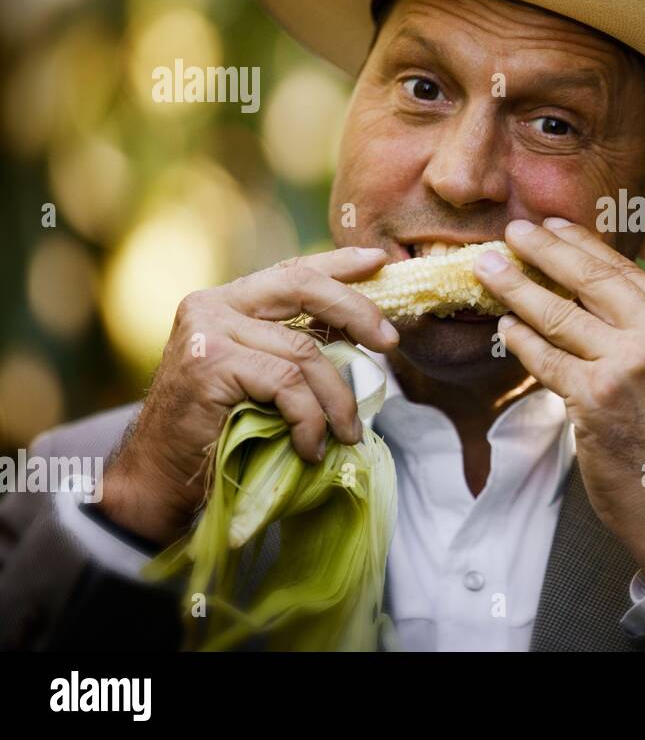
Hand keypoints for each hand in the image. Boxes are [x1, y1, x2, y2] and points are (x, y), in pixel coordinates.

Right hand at [99, 246, 399, 546]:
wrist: (159, 479)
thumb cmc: (218, 431)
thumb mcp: (261, 376)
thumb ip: (294, 347)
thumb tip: (364, 336)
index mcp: (227, 301)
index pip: (292, 271)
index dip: (339, 262)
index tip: (379, 260)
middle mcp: (212, 304)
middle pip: (303, 287)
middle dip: (356, 310)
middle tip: (390, 343)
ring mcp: (207, 330)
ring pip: (304, 351)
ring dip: (338, 398)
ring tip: (348, 434)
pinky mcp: (209, 363)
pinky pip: (287, 383)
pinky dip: (310, 419)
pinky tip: (310, 447)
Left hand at [475, 217, 644, 586]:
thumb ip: (640, 326)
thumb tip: (582, 283)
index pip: (624, 271)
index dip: (582, 244)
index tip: (551, 225)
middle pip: (592, 280)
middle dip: (545, 250)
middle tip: (512, 232)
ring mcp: (628, 367)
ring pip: (560, 315)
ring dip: (517, 288)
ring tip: (488, 269)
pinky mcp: (595, 399)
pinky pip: (546, 358)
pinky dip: (520, 339)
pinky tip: (504, 326)